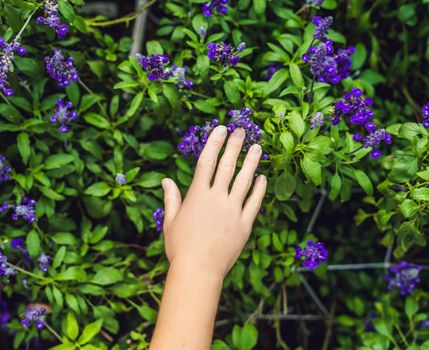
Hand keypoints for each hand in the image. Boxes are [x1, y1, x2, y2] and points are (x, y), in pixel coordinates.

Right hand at [161, 125, 266, 278]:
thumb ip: (171, 198)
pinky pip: (254, 203)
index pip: (206, 162)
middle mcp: (216, 199)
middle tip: (241, 131)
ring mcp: (232, 211)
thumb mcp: (170, 221)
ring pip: (244, 181)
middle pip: (227, 166)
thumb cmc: (180, 247)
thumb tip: (166, 180)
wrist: (198, 271)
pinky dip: (259, 189)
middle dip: (234, 145)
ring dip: (251, 162)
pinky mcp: (244, 225)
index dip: (214, 143)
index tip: (221, 129)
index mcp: (197, 196)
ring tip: (258, 148)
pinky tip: (262, 178)